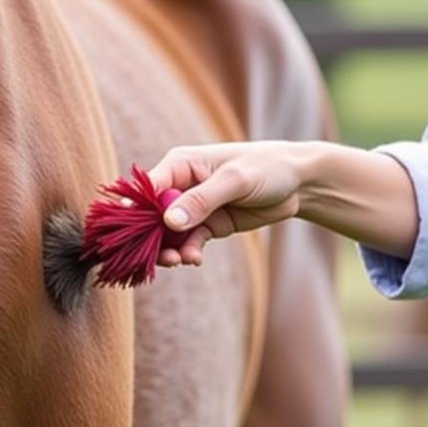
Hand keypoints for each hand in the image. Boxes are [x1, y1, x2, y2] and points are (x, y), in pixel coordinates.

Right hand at [148, 141, 307, 266]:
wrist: (298, 183)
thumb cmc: (266, 167)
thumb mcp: (234, 180)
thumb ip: (200, 201)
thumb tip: (167, 222)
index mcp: (180, 165)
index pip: (146, 188)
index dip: (134, 211)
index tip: (129, 234)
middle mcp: (180, 186)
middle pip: (151, 215)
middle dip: (152, 237)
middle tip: (163, 256)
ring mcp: (192, 208)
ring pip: (168, 234)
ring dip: (170, 249)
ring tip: (180, 261)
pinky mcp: (207, 225)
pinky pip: (188, 242)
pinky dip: (188, 252)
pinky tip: (194, 259)